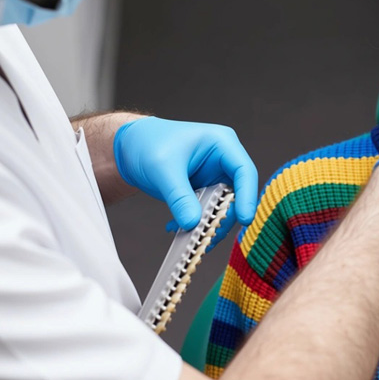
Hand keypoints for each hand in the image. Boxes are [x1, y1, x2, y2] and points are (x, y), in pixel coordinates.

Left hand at [113, 117, 257, 231]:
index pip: (244, 171)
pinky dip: (195, 223)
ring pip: (223, 207)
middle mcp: (223, 160)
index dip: (248, 195)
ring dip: (207, 223)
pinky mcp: (204, 190)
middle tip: (207, 235)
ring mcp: (214, 176)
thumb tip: (193, 223)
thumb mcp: (163, 170)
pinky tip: (174, 227)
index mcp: (222, 143)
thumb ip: (180, 197)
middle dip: (223, 216)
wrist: (130, 147)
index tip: (245, 219)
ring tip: (186, 234)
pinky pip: (207, 212)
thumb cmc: (148, 143)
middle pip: (237, 194)